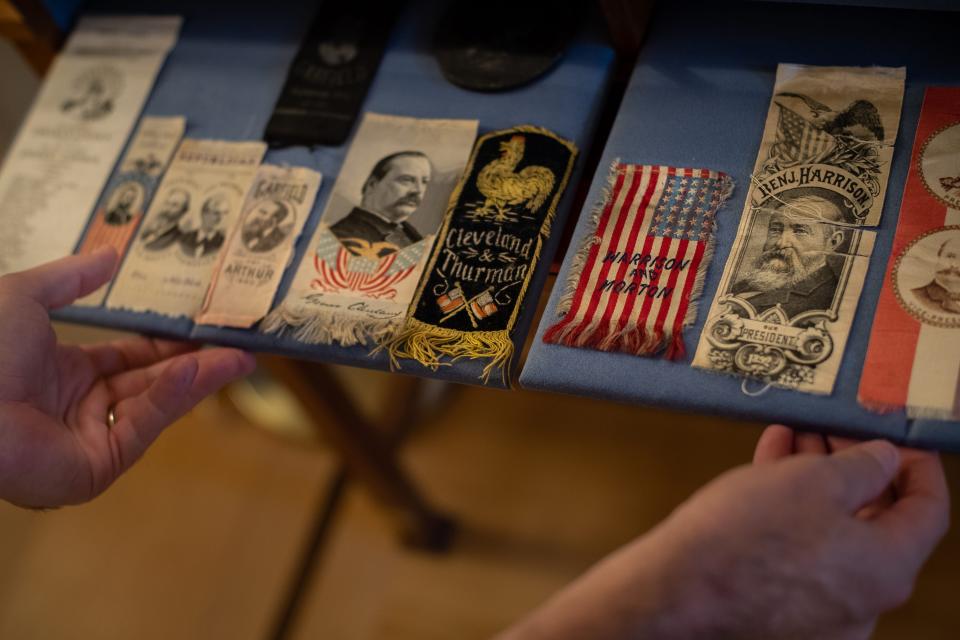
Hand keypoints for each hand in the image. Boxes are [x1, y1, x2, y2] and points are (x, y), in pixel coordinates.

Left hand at [0, 248, 255, 507]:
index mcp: (62, 373)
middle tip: (240, 347)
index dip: (166, 345)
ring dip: (198, 380)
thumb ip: (72, 276)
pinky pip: (143, 426)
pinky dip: (173, 399)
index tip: (203, 331)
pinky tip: (198, 371)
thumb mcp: (26, 295)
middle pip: (150, 384)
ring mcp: (89, 440)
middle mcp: (79, 408)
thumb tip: (111, 253)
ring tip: (239, 358)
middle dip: (197, 364)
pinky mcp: (97, 468)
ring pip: (155, 406)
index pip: (128, 361)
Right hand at [502, 425, 948, 639]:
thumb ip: (864, 466)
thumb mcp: (814, 479)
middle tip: (830, 430)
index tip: (896, 436)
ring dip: (817, 483)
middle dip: (854, 467)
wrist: (677, 590)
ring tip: (790, 439)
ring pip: (833, 534)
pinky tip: (767, 469)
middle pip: (877, 522)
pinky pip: (802, 553)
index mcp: (887, 569)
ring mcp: (822, 611)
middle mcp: (864, 599)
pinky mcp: (781, 610)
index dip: (917, 464)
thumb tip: (885, 461)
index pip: (928, 510)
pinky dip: (793, 512)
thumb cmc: (748, 532)